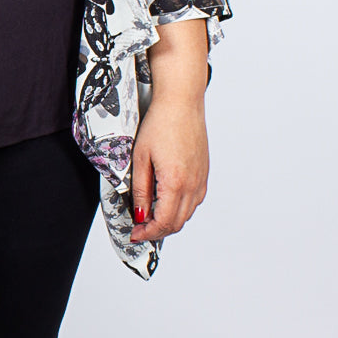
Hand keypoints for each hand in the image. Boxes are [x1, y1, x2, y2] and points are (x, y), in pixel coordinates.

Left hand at [129, 18, 209, 244]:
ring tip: (149, 216)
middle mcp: (193, 184)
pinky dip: (180, 209)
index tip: (134, 234)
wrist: (182, 103)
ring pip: (187, 214)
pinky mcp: (204, 173)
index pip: (163, 223)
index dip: (147, 233)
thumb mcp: (140, 159)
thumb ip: (141, 191)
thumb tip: (141, 215)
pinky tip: (166, 202)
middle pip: (177, 223)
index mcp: (175, 182)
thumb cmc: (159, 125)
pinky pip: (194, 201)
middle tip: (139, 228)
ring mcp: (201, 179)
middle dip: (156, 231)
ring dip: (169, 221)